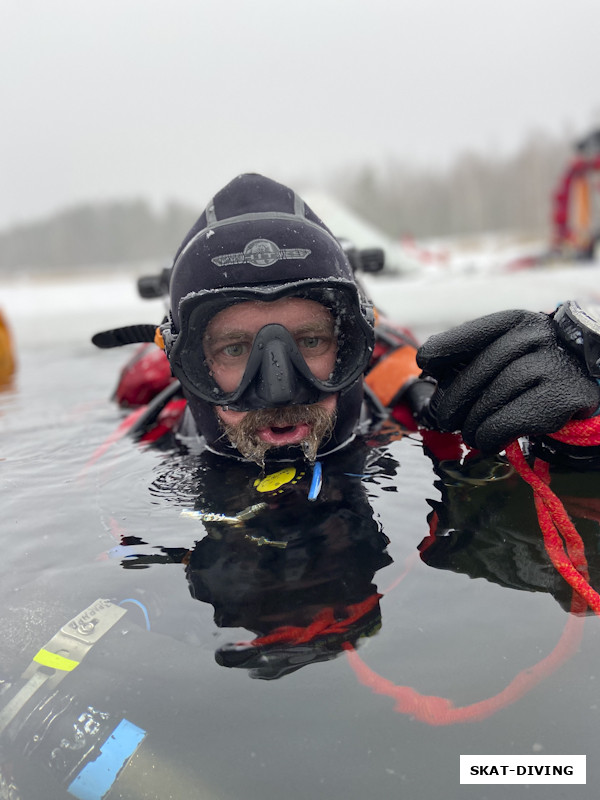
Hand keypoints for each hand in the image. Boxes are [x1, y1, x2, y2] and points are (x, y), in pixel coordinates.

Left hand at [416, 309, 599, 453]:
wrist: (586, 382)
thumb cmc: (535, 369)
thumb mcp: (510, 351)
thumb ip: (475, 354)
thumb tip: (430, 364)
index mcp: (520, 322)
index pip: (478, 332)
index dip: (447, 346)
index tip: (425, 362)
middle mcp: (539, 336)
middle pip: (483, 367)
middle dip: (456, 397)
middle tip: (443, 419)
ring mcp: (554, 364)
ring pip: (496, 394)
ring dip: (474, 421)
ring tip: (469, 433)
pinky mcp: (564, 395)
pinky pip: (513, 418)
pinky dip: (492, 433)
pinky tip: (487, 440)